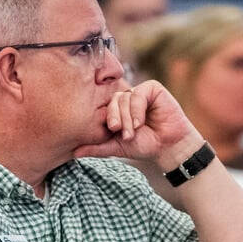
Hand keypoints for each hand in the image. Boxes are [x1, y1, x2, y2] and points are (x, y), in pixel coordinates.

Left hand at [74, 81, 200, 163]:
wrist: (169, 147)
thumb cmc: (145, 146)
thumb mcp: (117, 148)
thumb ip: (97, 148)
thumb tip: (74, 152)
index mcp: (118, 110)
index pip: (105, 107)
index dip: (107, 118)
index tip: (111, 131)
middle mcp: (127, 99)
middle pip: (113, 100)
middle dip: (116, 118)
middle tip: (121, 133)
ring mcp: (140, 93)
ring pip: (124, 98)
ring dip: (128, 117)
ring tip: (134, 132)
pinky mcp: (153, 89)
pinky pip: (138, 94)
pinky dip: (137, 109)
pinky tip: (141, 123)